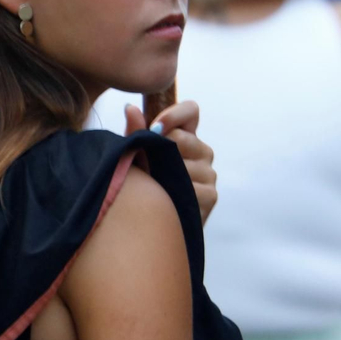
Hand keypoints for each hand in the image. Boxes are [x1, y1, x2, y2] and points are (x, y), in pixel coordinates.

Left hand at [124, 100, 217, 224]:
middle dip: (158, 152)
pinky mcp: (211, 195)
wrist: (152, 231)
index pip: (191, 110)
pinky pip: (188, 187)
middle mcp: (203, 152)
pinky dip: (171, 194)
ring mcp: (209, 174)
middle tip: (144, 169)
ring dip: (162, 177)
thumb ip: (135, 134)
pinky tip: (164, 202)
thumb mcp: (136, 158)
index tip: (154, 127)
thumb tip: (130, 108)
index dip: (174, 114)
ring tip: (152, 189)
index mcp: (187, 136)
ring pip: (182, 163)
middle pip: (181, 137)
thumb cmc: (143, 188)